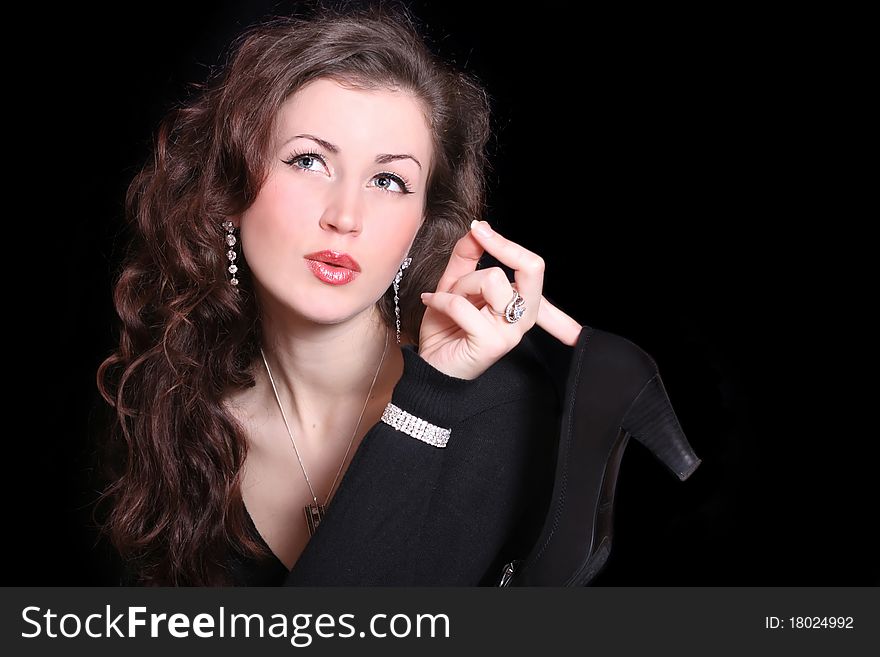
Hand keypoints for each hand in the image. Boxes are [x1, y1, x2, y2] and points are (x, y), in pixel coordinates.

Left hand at [418, 220, 581, 379]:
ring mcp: (511, 332)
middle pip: (530, 268)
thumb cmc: (446, 329)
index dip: (509, 245)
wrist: (430, 365)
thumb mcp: (454, 285)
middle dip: (499, 247)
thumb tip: (478, 229)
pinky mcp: (492, 344)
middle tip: (478, 235)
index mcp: (521, 303)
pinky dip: (441, 300)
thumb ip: (467, 257)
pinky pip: (464, 305)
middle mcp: (523, 317)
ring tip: (448, 298)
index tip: (481, 229)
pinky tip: (432, 304)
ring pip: (492, 280)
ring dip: (461, 284)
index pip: (533, 267)